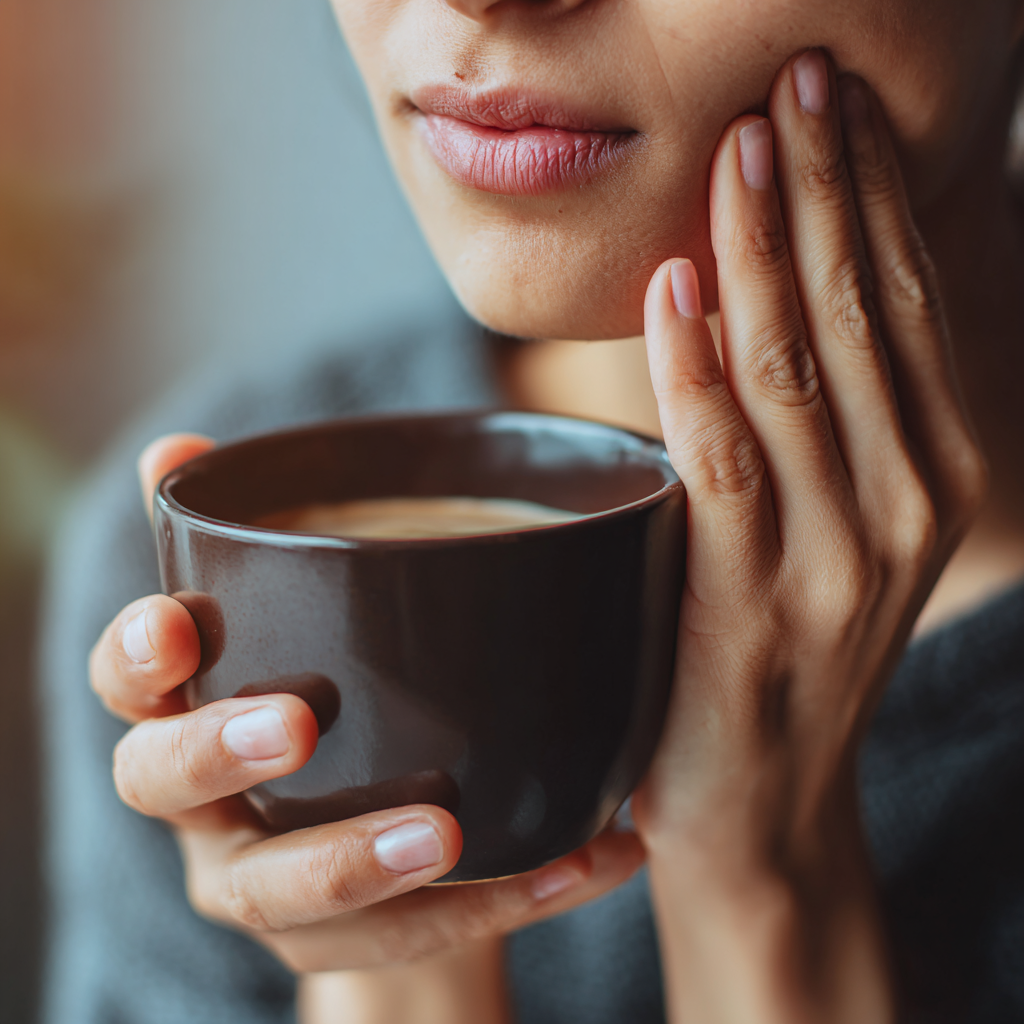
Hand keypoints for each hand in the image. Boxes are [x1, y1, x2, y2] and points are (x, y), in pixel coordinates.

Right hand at [90, 434, 644, 981]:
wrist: (376, 850)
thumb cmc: (325, 705)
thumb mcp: (290, 625)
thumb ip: (248, 542)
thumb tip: (178, 445)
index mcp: (186, 712)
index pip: (126, 680)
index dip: (136, 654)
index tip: (175, 626)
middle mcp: (204, 804)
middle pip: (162, 785)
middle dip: (217, 751)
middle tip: (291, 723)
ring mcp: (262, 883)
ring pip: (277, 893)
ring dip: (358, 863)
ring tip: (451, 831)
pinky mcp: (342, 942)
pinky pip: (410, 938)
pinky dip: (499, 899)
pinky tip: (590, 858)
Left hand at [633, 51, 984, 1021]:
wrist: (756, 798)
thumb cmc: (775, 644)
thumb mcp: (827, 522)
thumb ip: (821, 418)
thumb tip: (763, 290)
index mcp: (933, 469)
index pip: (902, 301)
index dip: (871, 192)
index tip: (830, 101)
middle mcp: (907, 502)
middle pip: (862, 313)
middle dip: (828, 187)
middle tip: (794, 80)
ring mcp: (837, 555)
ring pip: (799, 368)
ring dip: (769, 245)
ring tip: (741, 146)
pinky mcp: (753, 601)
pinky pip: (723, 457)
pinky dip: (698, 363)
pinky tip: (680, 281)